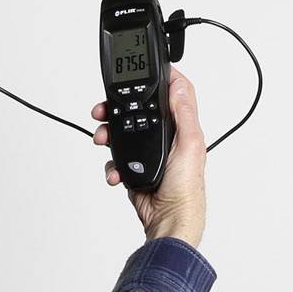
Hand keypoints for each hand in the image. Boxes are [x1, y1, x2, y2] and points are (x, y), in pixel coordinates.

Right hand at [90, 68, 205, 247]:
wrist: (168, 220)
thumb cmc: (186, 188)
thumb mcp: (190, 146)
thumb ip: (184, 115)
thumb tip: (179, 86)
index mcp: (181, 128)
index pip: (171, 94)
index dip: (159, 79)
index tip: (142, 71)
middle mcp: (165, 137)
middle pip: (137, 109)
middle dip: (118, 107)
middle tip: (103, 108)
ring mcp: (147, 151)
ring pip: (121, 131)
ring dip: (108, 133)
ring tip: (102, 138)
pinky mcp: (133, 167)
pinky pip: (115, 157)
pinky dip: (111, 163)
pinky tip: (115, 170)